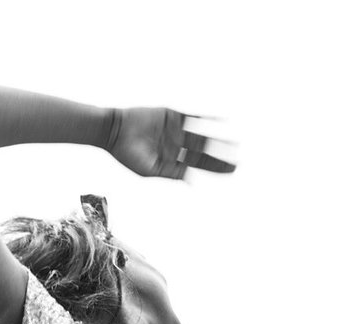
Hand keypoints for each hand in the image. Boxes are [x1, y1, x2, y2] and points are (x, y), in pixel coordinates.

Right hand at [107, 107, 235, 178]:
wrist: (115, 130)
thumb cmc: (127, 153)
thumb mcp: (148, 168)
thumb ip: (170, 172)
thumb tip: (190, 178)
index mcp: (172, 159)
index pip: (198, 164)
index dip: (215, 167)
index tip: (231, 170)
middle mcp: (177, 145)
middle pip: (204, 152)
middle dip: (219, 158)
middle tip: (237, 163)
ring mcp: (176, 131)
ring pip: (202, 136)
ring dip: (218, 140)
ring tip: (235, 144)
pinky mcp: (173, 116)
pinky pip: (193, 118)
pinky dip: (206, 119)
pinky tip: (221, 120)